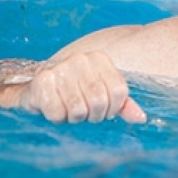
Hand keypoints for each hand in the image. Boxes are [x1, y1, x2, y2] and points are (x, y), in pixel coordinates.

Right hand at [16, 52, 145, 123]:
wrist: (36, 90)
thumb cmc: (75, 93)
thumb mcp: (102, 94)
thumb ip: (122, 105)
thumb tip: (141, 118)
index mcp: (100, 59)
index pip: (119, 92)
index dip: (112, 109)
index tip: (103, 111)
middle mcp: (81, 59)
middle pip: (100, 101)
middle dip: (92, 116)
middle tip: (83, 113)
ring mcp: (61, 68)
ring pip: (78, 109)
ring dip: (74, 118)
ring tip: (68, 110)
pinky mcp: (42, 82)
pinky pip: (57, 113)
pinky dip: (57, 118)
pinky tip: (54, 108)